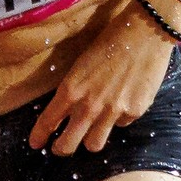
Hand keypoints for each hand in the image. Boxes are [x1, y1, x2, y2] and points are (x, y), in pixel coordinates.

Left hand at [29, 0, 176, 155]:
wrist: (144, 32)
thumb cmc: (109, 41)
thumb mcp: (81, 64)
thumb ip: (74, 90)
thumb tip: (70, 109)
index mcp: (71, 90)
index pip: (48, 121)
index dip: (39, 136)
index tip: (36, 143)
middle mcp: (89, 106)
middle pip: (68, 144)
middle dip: (61, 149)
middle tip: (61, 147)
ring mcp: (113, 112)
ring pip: (94, 144)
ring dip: (90, 140)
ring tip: (91, 132)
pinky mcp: (134, 112)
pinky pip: (121, 125)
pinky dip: (119, 119)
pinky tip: (123, 102)